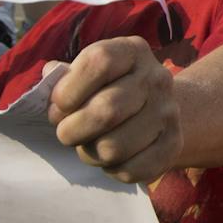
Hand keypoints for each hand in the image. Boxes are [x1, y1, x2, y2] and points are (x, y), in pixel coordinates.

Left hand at [47, 37, 180, 183]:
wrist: (158, 107)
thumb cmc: (109, 89)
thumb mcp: (90, 72)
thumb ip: (65, 77)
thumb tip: (49, 82)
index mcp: (133, 51)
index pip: (100, 62)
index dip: (69, 89)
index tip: (58, 105)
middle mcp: (157, 78)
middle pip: (106, 110)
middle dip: (72, 129)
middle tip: (66, 132)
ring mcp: (168, 113)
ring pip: (113, 147)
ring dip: (89, 153)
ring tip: (89, 145)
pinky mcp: (173, 145)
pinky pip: (131, 170)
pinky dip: (112, 170)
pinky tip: (112, 158)